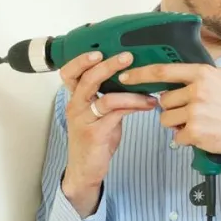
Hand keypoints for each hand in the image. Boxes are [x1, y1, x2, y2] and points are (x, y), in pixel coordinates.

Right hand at [59, 51, 157, 216]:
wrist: (85, 169)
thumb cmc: (95, 139)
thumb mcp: (99, 114)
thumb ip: (109, 97)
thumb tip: (131, 80)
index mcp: (75, 99)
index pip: (69, 73)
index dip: (80, 60)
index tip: (97, 51)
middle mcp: (76, 107)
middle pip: (87, 79)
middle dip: (108, 65)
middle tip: (128, 57)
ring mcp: (84, 120)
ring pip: (106, 99)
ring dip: (131, 94)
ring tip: (150, 93)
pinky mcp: (95, 134)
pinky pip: (116, 115)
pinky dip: (134, 108)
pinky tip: (148, 106)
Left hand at [117, 63, 220, 158]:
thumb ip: (203, 76)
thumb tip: (183, 74)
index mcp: (203, 74)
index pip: (162, 71)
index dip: (140, 74)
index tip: (126, 76)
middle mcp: (197, 92)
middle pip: (164, 100)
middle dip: (172, 107)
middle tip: (191, 111)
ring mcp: (196, 113)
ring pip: (167, 119)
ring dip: (177, 124)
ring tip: (199, 123)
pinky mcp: (196, 133)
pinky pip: (177, 137)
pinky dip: (186, 138)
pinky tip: (203, 135)